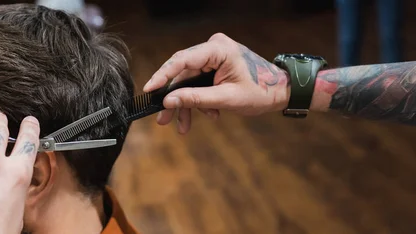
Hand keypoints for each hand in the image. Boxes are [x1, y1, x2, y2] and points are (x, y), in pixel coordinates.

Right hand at [143, 33, 289, 133]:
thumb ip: (195, 99)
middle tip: (162, 118)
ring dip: (187, 104)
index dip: (162, 76)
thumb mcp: (226, 99)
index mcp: (218, 49)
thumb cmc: (261, 91)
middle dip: (174, 98)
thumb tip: (168, 101)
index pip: (182, 60)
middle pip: (183, 73)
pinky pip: (198, 82)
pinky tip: (208, 115)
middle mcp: (213, 47)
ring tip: (182, 126)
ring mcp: (214, 56)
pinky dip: (199, 100)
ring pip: (188, 81)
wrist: (282, 91)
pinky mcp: (215, 65)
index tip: (148, 90)